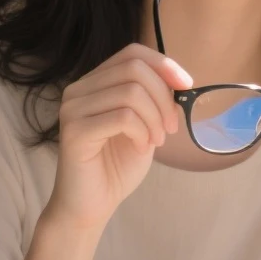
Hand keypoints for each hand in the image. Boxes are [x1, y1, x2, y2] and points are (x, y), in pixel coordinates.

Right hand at [48, 44, 191, 232]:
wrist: (91, 206)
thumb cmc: (116, 167)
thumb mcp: (145, 126)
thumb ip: (155, 100)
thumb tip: (179, 81)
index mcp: (94, 83)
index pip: (132, 53)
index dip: (164, 64)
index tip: (187, 86)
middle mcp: (78, 90)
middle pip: (134, 69)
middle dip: (163, 97)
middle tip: (171, 127)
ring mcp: (73, 109)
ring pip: (131, 93)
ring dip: (154, 118)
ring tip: (156, 141)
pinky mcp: (74, 131)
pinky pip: (122, 117)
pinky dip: (142, 132)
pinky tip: (141, 148)